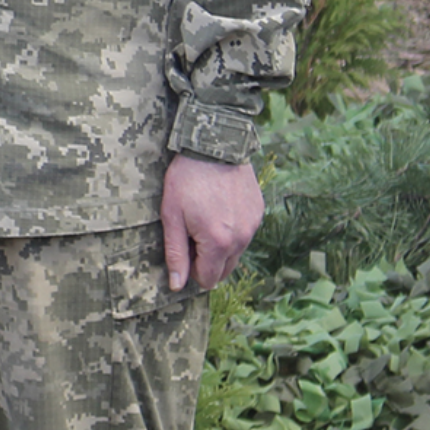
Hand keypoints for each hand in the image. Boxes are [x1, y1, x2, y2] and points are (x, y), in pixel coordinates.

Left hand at [161, 155, 264, 290]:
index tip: (183, 247)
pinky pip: (245, 234)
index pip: (208, 279)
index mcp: (219, 243)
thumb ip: (176, 253)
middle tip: (192, 233)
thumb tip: (177, 286)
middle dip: (207, 261)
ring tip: (205, 217)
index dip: (191, 269)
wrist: (215, 144)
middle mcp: (242, 239)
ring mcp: (253, 225)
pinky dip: (232, 229)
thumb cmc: (187, 179)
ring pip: (236, 253)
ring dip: (220, 246)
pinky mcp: (258, 212)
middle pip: (224, 270)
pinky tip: (219, 207)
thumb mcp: (171, 215)